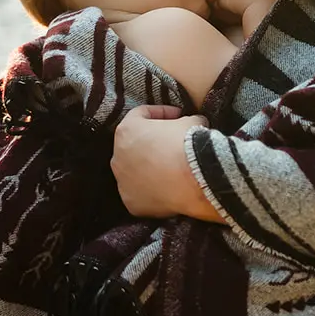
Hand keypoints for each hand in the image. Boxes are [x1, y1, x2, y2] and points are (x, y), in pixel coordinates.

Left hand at [111, 105, 224, 222]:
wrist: (196, 178)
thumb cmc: (188, 145)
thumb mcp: (191, 122)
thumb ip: (185, 120)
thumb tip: (191, 123)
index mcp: (127, 130)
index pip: (141, 114)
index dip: (162, 113)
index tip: (178, 116)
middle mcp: (118, 156)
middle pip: (134, 146)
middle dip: (152, 143)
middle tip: (173, 143)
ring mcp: (123, 182)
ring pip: (134, 172)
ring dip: (150, 168)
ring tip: (172, 169)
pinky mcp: (132, 203)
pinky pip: (141, 194)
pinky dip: (152, 190)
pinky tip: (169, 188)